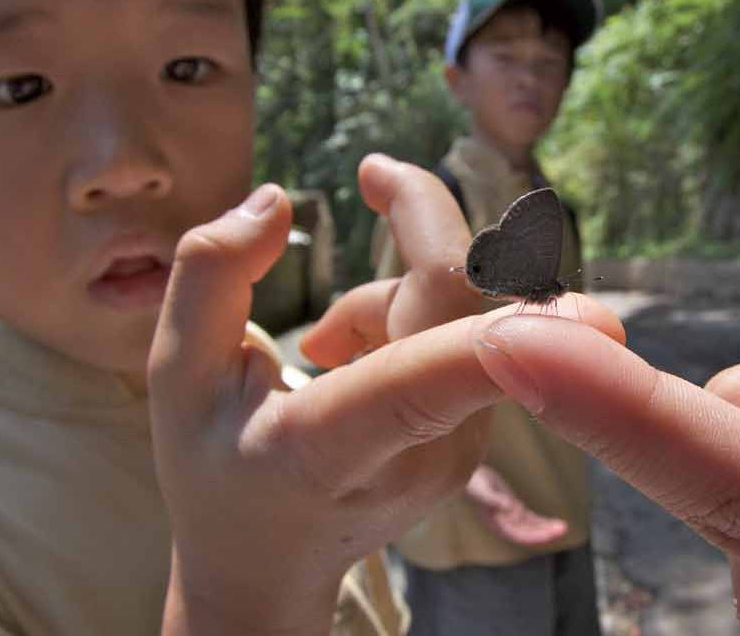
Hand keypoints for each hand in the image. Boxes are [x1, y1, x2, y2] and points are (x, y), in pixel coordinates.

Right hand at [148, 168, 624, 635]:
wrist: (266, 566)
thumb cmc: (215, 465)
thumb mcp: (176, 372)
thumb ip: (210, 274)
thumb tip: (279, 199)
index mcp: (327, 448)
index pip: (422, 384)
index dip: (489, 334)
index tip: (564, 298)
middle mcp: (417, 457)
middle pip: (459, 298)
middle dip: (419, 221)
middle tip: (375, 174)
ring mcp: (460, 452)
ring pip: (462, 309)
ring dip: (391, 292)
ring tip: (316, 349)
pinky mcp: (478, 436)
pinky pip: (465, 334)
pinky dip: (406, 320)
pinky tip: (349, 364)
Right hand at [464, 464, 568, 546]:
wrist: (469, 473)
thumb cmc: (474, 483)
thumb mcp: (484, 490)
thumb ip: (496, 500)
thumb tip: (511, 509)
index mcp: (497, 522)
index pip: (519, 534)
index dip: (535, 535)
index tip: (549, 534)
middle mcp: (504, 523)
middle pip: (528, 533)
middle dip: (545, 532)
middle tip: (563, 529)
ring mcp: (510, 516)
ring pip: (531, 527)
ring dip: (546, 528)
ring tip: (563, 527)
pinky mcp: (514, 507)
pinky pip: (530, 519)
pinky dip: (542, 521)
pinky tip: (552, 522)